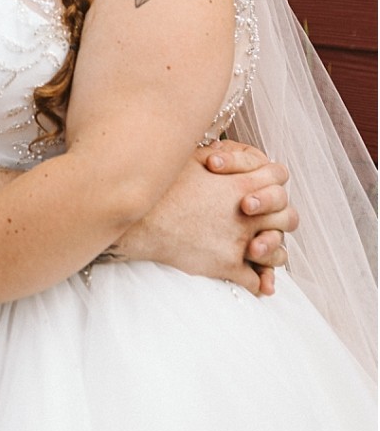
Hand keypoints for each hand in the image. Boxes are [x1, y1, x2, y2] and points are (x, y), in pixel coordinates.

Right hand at [115, 142, 297, 296]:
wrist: (142, 220)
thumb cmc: (162, 188)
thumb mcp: (189, 159)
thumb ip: (216, 154)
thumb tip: (223, 148)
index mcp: (241, 182)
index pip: (279, 177)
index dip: (274, 181)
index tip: (264, 187)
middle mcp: (248, 213)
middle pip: (287, 215)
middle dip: (280, 219)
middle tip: (268, 222)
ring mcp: (240, 241)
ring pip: (277, 253)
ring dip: (273, 253)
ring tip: (262, 254)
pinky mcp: (228, 266)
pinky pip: (255, 280)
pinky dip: (258, 282)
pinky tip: (254, 281)